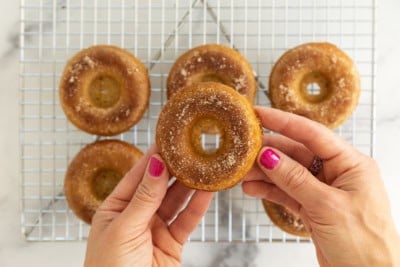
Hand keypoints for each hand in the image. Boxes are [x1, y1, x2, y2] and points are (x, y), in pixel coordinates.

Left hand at [84, 146, 212, 266]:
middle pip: (159, 185)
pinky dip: (198, 205)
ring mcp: (155, 229)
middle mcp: (136, 216)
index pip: (137, 176)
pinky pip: (187, 220)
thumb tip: (155, 164)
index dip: (153, 157)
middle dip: (175, 168)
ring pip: (176, 200)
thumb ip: (144, 197)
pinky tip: (208, 190)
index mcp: (115, 208)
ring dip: (190, 184)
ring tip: (205, 164)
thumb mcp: (124, 228)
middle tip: (192, 148)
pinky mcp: (172, 243)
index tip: (168, 138)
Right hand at [243, 107, 399, 266]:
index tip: (260, 113)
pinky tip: (252, 188)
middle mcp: (337, 173)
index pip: (313, 134)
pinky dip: (269, 190)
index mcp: (350, 164)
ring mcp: (323, 190)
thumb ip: (295, 179)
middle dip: (269, 152)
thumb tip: (268, 156)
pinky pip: (286, 192)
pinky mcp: (313, 207)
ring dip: (265, 173)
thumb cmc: (364, 244)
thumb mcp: (326, 206)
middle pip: (296, 153)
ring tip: (242, 172)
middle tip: (243, 149)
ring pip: (288, 173)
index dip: (284, 121)